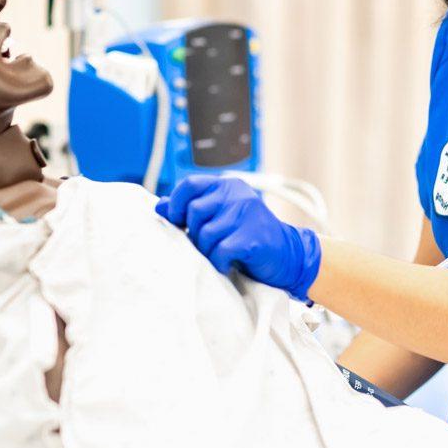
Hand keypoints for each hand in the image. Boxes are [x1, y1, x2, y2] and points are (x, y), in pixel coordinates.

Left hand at [155, 175, 322, 301]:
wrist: (288, 255)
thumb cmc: (249, 236)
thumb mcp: (221, 217)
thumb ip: (192, 208)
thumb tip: (159, 205)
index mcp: (228, 186)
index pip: (190, 184)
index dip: (176, 203)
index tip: (177, 222)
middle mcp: (237, 195)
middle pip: (194, 212)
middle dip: (194, 233)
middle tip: (207, 245)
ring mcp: (246, 214)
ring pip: (204, 234)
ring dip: (207, 251)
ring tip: (220, 255)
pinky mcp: (252, 237)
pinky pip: (219, 251)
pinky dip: (219, 262)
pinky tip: (228, 263)